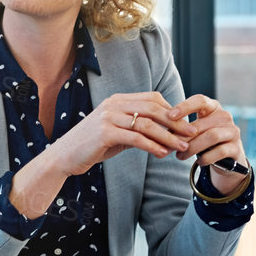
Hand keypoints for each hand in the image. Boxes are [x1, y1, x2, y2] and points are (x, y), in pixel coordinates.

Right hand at [48, 91, 191, 175]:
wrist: (64, 156)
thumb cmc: (92, 146)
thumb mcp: (117, 133)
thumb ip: (137, 129)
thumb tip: (164, 134)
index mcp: (118, 100)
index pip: (152, 99)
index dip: (171, 110)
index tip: (185, 124)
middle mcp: (113, 104)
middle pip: (152, 108)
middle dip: (175, 121)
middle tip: (191, 133)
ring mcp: (108, 117)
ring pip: (146, 124)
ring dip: (168, 136)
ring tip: (181, 146)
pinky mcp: (104, 133)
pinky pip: (135, 138)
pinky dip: (152, 146)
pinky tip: (163, 153)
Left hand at [166, 94, 247, 193]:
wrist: (226, 158)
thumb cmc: (203, 140)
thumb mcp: (193, 130)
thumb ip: (179, 129)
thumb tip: (156, 133)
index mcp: (212, 107)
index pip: (200, 100)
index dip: (185, 107)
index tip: (170, 116)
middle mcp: (225, 116)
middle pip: (201, 124)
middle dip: (182, 136)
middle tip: (168, 146)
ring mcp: (233, 131)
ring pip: (211, 136)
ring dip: (192, 148)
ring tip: (179, 156)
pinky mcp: (236, 148)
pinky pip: (220, 151)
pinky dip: (206, 157)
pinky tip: (198, 162)